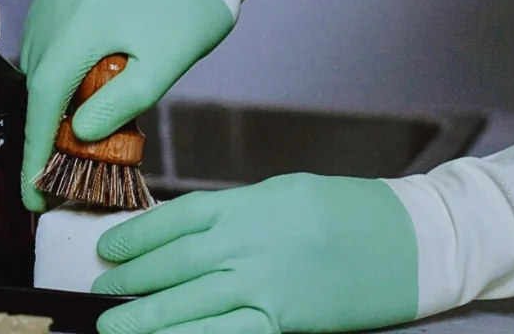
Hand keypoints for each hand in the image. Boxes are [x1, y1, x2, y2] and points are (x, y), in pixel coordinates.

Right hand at [19, 0, 233, 211]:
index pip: (46, 93)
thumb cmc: (192, 15)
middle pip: (37, 75)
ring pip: (35, 53)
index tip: (32, 191)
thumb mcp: (166, 68)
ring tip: (71, 122)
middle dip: (44, 125)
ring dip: (47, 92)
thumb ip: (120, 104)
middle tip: (58, 166)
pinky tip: (74, 76)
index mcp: (89, 16)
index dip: (35, 146)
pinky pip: (42, 30)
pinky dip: (52, 60)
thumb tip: (77, 133)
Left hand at [91, 173, 419, 333]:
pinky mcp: (284, 320)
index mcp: (246, 205)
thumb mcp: (285, 193)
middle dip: (129, 279)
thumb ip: (235, 213)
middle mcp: (247, 244)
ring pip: (188, 305)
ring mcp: (264, 286)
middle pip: (171, 265)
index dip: (134, 237)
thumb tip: (189, 234)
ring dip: (145, 318)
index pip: (173, 221)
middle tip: (100, 288)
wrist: (413, 241)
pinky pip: (226, 333)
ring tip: (112, 324)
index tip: (107, 247)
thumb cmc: (351, 210)